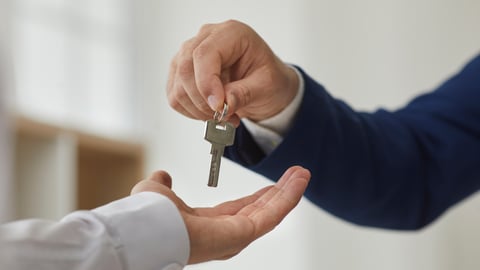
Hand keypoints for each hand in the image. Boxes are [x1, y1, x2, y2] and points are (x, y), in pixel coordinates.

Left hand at [131, 166, 309, 263]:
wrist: (147, 228)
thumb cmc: (148, 215)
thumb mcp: (157, 191)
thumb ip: (162, 185)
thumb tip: (162, 176)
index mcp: (208, 225)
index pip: (241, 209)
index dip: (258, 196)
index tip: (272, 185)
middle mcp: (226, 234)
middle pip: (261, 210)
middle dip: (280, 192)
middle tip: (296, 175)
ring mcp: (237, 236)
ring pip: (271, 212)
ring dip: (288, 193)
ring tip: (303, 174)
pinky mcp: (244, 234)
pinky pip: (272, 214)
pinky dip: (288, 197)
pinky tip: (298, 181)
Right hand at [167, 20, 298, 124]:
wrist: (262, 83)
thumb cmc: (267, 77)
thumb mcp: (266, 85)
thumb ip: (245, 93)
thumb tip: (225, 104)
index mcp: (230, 33)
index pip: (204, 54)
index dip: (207, 83)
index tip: (218, 106)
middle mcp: (206, 39)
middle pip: (185, 69)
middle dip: (202, 101)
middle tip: (224, 116)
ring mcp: (189, 55)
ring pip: (178, 87)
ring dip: (199, 110)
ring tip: (225, 116)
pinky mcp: (180, 73)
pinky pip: (175, 97)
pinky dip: (192, 112)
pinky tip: (212, 113)